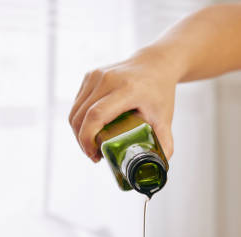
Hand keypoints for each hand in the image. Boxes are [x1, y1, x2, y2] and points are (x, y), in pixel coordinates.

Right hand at [68, 47, 177, 162]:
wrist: (156, 64)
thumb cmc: (160, 93)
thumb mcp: (165, 119)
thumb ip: (165, 144)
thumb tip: (160, 167)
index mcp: (127, 89)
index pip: (96, 115)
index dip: (88, 138)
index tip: (94, 155)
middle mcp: (107, 79)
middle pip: (82, 116)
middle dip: (83, 141)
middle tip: (95, 156)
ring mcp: (96, 76)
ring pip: (75, 111)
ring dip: (79, 133)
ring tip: (92, 146)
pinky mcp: (90, 76)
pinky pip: (77, 104)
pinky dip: (79, 121)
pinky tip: (90, 132)